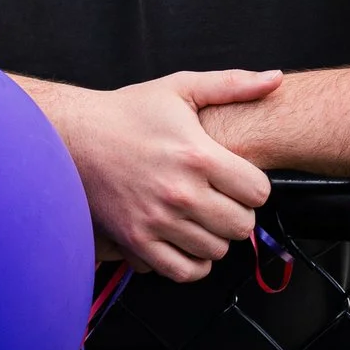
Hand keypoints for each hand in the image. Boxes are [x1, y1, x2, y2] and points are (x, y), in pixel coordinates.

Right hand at [35, 69, 281, 282]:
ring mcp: (158, 221)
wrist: (73, 136)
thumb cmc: (127, 112)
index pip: (259, 192)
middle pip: (242, 225)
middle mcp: (181, 193)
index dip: (253, 185)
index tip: (238, 179)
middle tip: (221, 198)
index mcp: (197, 156)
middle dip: (238, 211)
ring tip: (201, 215)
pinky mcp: (137, 241)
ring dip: (215, 236)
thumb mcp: (180, 88)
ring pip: (217, 251)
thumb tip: (276, 78)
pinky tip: (187, 240)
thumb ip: (233, 84)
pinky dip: (193, 262)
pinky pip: (184, 271)